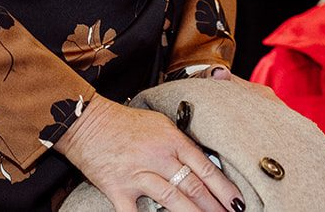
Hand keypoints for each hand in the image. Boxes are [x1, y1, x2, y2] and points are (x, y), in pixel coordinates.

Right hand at [55, 95, 243, 211]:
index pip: (204, 167)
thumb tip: (205, 166)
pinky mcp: (117, 187)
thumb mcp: (160, 125)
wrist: (86, 122)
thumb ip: (181, 144)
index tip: (238, 203)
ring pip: (172, 200)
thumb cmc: (126, 123)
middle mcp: (157, 156)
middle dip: (215, 207)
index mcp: (170, 139)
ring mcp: (137, 173)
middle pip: (193, 186)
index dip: (224, 188)